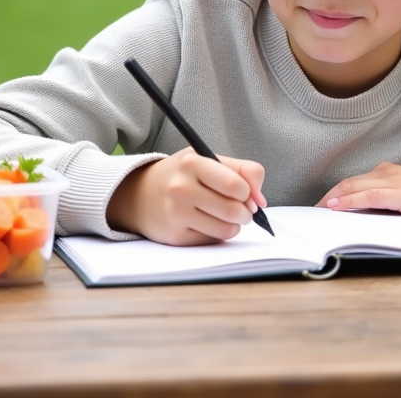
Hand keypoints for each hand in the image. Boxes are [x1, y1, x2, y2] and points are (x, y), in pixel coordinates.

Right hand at [106, 149, 266, 245]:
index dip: (248, 193)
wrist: (140, 194)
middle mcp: (181, 188)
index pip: (236, 185)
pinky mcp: (175, 236)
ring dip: (234, 225)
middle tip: (241, 209)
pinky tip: (207, 223)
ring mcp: (176, 214)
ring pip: (226, 229)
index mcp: (192, 163)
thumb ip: (243, 171)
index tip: (246, 194)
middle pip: (233, 210)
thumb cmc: (182, 175)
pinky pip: (212, 240)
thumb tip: (260, 202)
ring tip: (225, 215)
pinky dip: (217, 234)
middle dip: (245, 213)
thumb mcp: (208, 159)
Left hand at [317, 162, 400, 217]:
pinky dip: (351, 200)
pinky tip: (337, 207)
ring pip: (354, 187)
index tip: (322, 205)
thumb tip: (370, 215)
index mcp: (388, 173)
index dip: (336, 193)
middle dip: (329, 196)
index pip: (354, 182)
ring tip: (318, 211)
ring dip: (334, 199)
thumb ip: (391, 200)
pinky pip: (370, 196)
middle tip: (313, 211)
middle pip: (348, 183)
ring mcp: (393, 182)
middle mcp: (386, 173)